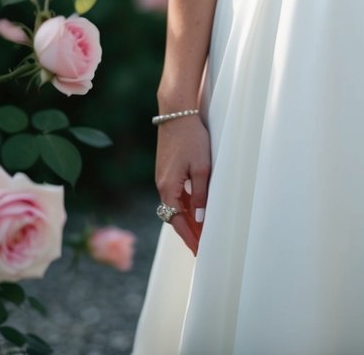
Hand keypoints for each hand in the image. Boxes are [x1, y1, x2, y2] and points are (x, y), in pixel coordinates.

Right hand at [155, 115, 210, 255]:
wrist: (176, 112)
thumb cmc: (191, 138)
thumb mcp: (201, 168)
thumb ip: (200, 195)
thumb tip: (200, 218)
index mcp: (168, 188)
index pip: (178, 222)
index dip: (189, 237)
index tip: (199, 251)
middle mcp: (162, 185)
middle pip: (174, 216)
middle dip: (188, 232)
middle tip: (201, 246)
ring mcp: (163, 177)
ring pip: (175, 205)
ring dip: (187, 218)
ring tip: (201, 231)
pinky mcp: (167, 169)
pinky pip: (176, 193)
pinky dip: (185, 204)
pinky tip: (196, 208)